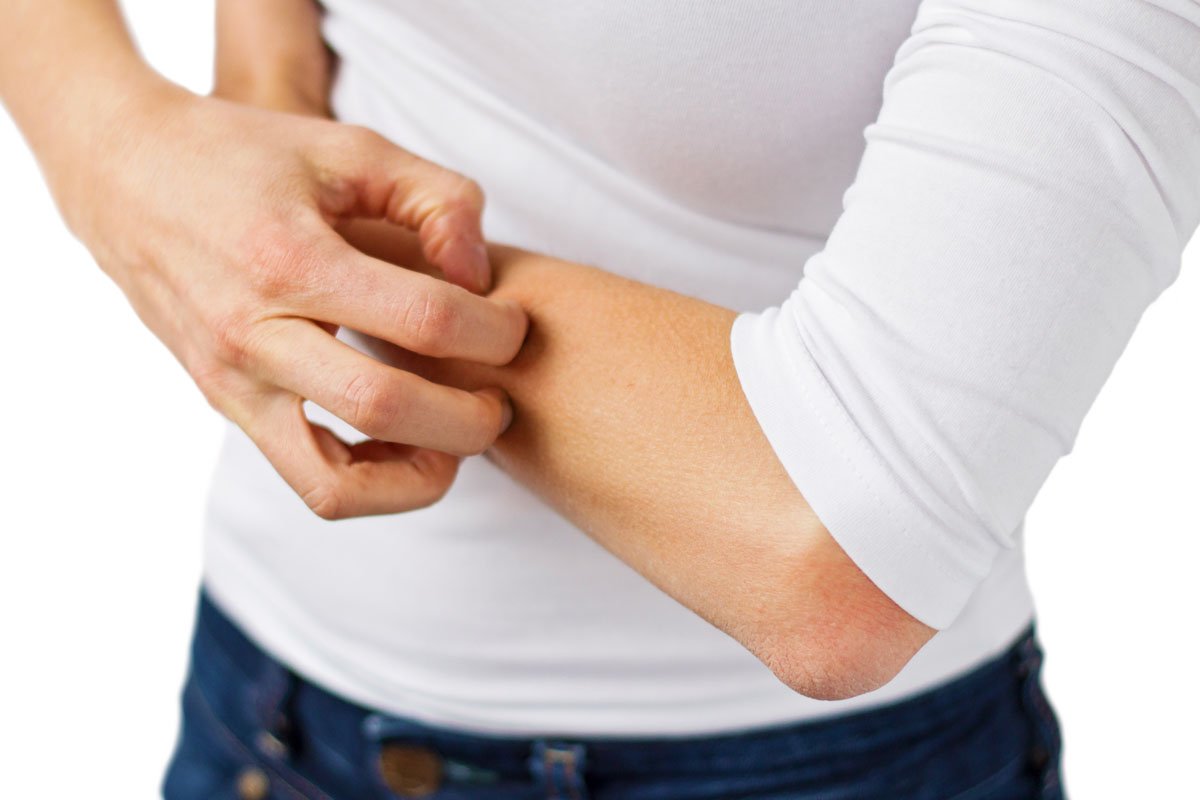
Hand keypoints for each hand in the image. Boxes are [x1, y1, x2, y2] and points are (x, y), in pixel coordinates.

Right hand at [63, 83, 526, 518]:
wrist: (127, 176)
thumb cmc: (250, 157)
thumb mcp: (352, 147)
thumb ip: (438, 198)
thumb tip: (480, 279)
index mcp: (291, 258)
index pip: (425, 320)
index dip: (494, 331)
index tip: (512, 325)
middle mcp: (254, 333)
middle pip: (386, 408)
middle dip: (471, 418)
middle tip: (499, 397)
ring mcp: (235, 383)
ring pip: (336, 483)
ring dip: (419, 476)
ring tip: (455, 441)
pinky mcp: (230, 407)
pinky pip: (309, 482)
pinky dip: (372, 485)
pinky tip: (406, 446)